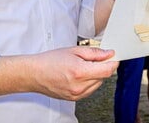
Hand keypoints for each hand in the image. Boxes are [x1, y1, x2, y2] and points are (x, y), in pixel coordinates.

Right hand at [0, 46, 117, 100]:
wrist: (34, 74)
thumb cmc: (50, 61)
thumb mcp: (74, 50)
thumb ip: (94, 53)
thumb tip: (108, 54)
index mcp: (80, 72)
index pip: (107, 70)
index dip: (113, 62)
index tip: (114, 57)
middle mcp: (79, 86)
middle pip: (104, 77)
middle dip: (103, 67)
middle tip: (95, 59)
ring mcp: (77, 94)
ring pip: (98, 84)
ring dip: (96, 75)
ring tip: (83, 66)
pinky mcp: (74, 99)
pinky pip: (90, 90)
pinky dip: (90, 82)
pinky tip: (80, 75)